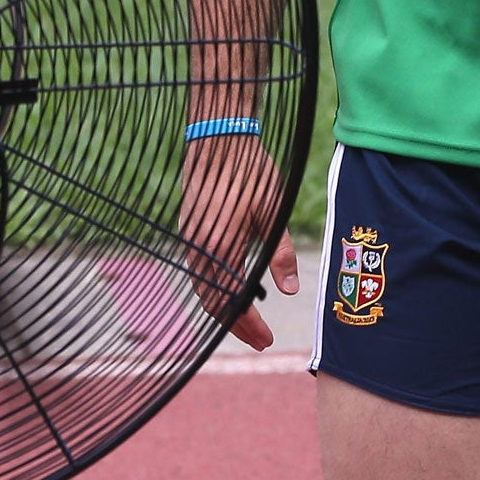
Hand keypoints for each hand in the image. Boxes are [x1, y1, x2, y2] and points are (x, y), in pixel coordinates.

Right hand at [176, 134, 300, 350]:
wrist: (219, 139)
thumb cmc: (250, 173)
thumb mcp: (273, 213)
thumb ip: (280, 254)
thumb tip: (290, 292)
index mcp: (221, 248)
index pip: (232, 302)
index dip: (249, 325)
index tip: (266, 340)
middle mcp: (199, 249)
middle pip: (213, 302)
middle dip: (236, 325)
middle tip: (259, 339)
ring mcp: (190, 240)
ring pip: (203, 288)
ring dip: (223, 308)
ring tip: (248, 319)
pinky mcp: (189, 230)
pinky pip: (198, 271)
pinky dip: (215, 287)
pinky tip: (233, 286)